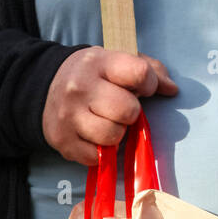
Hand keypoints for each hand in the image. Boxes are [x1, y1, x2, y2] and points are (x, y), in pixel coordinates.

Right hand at [42, 47, 177, 163]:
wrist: (45, 86)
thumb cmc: (93, 74)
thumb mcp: (117, 61)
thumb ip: (149, 70)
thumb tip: (172, 90)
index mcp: (98, 62)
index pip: (140, 73)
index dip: (149, 84)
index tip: (142, 87)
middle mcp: (80, 87)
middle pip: (128, 110)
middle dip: (131, 111)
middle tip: (120, 107)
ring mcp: (69, 116)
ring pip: (113, 136)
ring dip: (117, 132)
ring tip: (107, 120)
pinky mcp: (62, 141)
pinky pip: (97, 157)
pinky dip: (101, 150)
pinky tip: (93, 134)